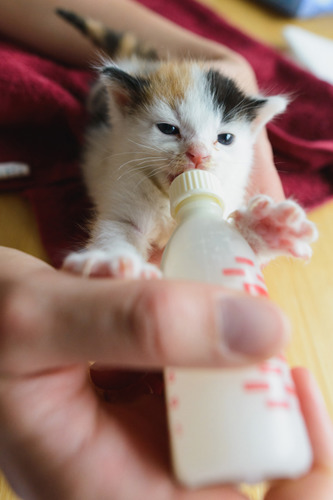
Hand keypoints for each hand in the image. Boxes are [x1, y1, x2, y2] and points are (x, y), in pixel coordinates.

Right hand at [0, 246, 290, 499]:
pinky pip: (204, 378)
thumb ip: (144, 323)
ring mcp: (147, 442)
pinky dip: (208, 336)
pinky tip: (181, 304)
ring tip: (201, 296)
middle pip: (248, 459)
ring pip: (229, 411)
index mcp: (111, 495)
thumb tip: (264, 330)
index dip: (305, 471)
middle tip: (242, 313)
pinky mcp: (150, 406)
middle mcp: (137, 480)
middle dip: (262, 386)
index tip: (295, 381)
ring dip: (234, 353)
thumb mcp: (40, 318)